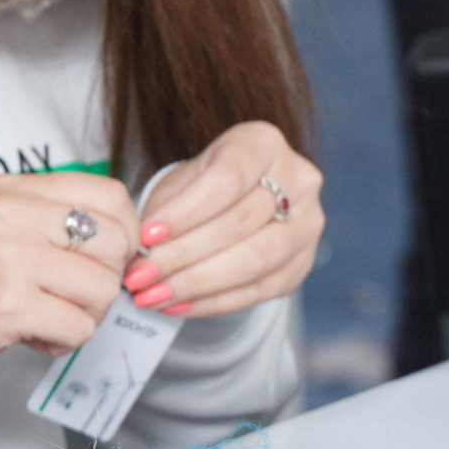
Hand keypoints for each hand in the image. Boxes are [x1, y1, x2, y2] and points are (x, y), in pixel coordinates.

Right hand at [0, 173, 139, 382]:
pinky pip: (78, 328)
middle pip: (115, 243)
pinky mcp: (10, 305)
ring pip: (103, 289)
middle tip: (72, 297)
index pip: (107, 194)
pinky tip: (29, 336)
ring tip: (45, 317)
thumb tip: (115, 236)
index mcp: (9, 189)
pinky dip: (62, 342)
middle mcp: (11, 214)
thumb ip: (41, 217)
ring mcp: (11, 258)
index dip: (124, 232)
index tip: (103, 260)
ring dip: (83, 315)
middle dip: (106, 280)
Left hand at [120, 122, 324, 318]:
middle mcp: (298, 179)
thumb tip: (141, 252)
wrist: (234, 201)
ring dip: (196, 284)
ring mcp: (309, 223)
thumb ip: (165, 209)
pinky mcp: (304, 262)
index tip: (146, 235)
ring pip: (254, 261)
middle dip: (181, 255)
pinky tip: (177, 304)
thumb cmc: (200, 186)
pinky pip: (260, 290)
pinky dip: (214, 301)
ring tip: (153, 294)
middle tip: (139, 276)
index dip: (185, 211)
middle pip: (239, 224)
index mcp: (262, 143)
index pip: (227, 178)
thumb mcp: (180, 181)